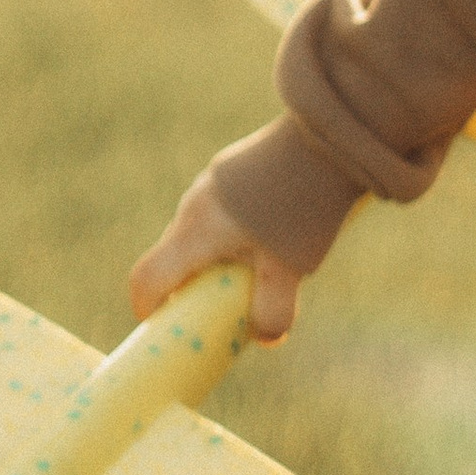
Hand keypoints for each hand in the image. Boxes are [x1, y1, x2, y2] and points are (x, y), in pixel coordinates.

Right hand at [129, 176, 301, 341]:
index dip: (148, 308)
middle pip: (174, 256)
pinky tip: (274, 231)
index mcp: (195, 232)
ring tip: (259, 267)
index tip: (165, 325)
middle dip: (192, 286)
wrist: (329, 137)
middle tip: (224, 304)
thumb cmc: (303, 205)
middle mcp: (194, 203)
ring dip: (217, 257)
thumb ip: (272, 309)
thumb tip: (266, 337)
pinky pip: (220, 209)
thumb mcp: (289, 268)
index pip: (146, 277)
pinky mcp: (232, 166)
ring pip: (199, 231)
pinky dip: (233, 232)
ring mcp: (211, 180)